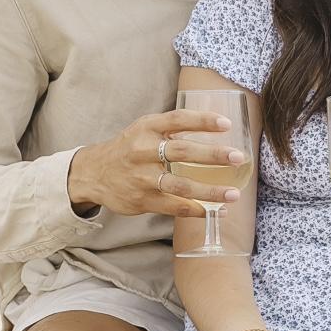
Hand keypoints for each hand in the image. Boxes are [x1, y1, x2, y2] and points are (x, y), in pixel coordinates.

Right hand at [68, 111, 247, 219]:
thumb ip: (172, 128)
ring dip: (209, 191)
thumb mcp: (144, 130)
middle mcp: (143, 151)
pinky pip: (174, 206)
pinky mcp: (142, 200)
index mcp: (146, 128)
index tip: (227, 124)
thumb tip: (215, 126)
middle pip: (182, 152)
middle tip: (238, 157)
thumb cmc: (128, 148)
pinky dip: (196, 210)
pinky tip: (214, 211)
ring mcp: (142, 177)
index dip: (203, 120)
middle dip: (213, 155)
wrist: (92, 173)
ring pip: (180, 185)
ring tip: (233, 194)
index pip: (178, 120)